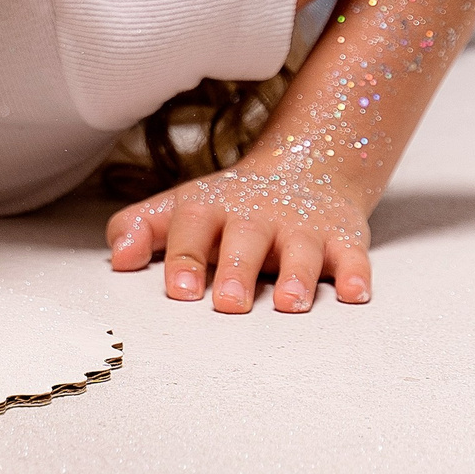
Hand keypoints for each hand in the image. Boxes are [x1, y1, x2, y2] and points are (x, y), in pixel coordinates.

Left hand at [106, 153, 372, 313]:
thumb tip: (118, 259)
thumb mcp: (182, 207)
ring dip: (297, 276)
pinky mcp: (343, 238)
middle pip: (246, 238)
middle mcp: (258, 214)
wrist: (305, 169)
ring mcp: (302, 226)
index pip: (193, 225)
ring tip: (290, 303)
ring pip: (302, 249)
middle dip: (237, 270)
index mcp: (213, 206)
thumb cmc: (231, 205)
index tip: (177, 290)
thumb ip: (143, 229)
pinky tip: (355, 294)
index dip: (184, 256)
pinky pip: (354, 255)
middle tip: (228, 304)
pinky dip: (357, 274)